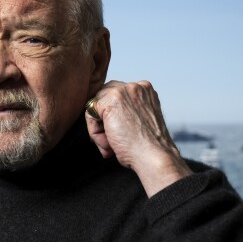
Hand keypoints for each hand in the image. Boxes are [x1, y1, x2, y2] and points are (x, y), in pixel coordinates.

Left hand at [85, 80, 191, 196]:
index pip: (115, 94)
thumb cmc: (147, 146)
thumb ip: (125, 111)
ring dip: (97, 128)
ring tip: (108, 145)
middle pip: (103, 97)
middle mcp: (135, 86)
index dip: (109, 116)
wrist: (152, 155)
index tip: (114, 134)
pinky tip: (107, 143)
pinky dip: (94, 131)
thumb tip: (101, 113)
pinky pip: (90, 113)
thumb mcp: (139, 120)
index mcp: (144, 90)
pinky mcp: (111, 100)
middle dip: (101, 119)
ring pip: (95, 106)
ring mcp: (123, 91)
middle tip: (108, 141)